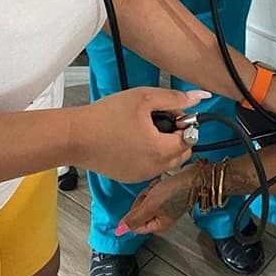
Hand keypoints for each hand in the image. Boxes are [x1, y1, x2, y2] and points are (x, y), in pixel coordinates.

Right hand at [70, 87, 210, 183]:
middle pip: (182, 154)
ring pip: (167, 162)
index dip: (184, 124)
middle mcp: (155, 168)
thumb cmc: (107, 116)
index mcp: (162, 150)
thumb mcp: (144, 98)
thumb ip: (174, 98)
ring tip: (144, 129)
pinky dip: (149, 156)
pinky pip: (150, 168)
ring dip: (164, 147)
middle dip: (177, 137)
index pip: (190, 139)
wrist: (75, 137)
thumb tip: (199, 98)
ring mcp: (142, 176)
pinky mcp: (129, 178)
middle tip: (158, 120)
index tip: (170, 113)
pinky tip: (132, 140)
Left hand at [118, 174, 191, 236]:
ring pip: (144, 201)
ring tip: (158, 188)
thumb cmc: (175, 192)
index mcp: (157, 227)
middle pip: (138, 212)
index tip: (143, 204)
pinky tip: (161, 184)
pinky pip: (152, 193)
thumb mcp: (150, 206)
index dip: (135, 212)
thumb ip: (134, 219)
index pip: (135, 225)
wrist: (193, 177)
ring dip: (149, 192)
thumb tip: (119, 231)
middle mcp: (160, 220)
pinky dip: (154, 187)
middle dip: (143, 200)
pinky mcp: (165, 198)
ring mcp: (163, 208)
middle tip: (152, 195)